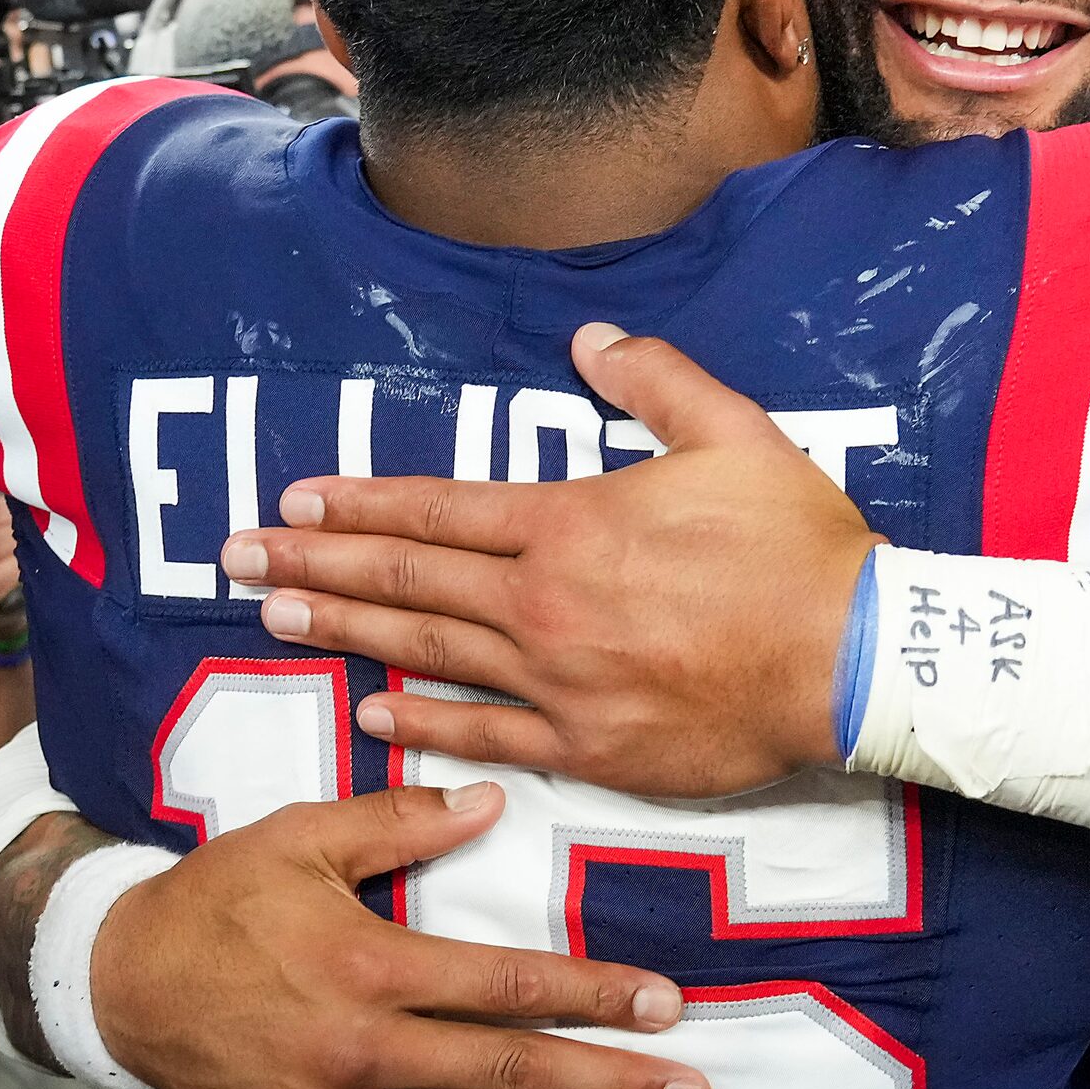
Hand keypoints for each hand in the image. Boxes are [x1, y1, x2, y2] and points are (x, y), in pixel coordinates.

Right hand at [89, 783, 707, 1088]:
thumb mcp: (302, 835)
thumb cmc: (219, 897)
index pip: (507, 986)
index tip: (664, 1004)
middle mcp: (362, 1050)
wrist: (120, 982)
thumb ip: (401, 823)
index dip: (593, 995)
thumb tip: (490, 803)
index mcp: (371, 966)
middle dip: (610, 1086)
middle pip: (510, 1075)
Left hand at [220, 324, 870, 797]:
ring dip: (342, 634)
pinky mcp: (589, 747)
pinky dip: (422, 724)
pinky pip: (485, 736)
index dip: (358, 506)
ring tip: (272, 619)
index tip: (292, 504)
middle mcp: (545, 603)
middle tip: (234, 562)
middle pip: (405, 580)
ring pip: (427, 653)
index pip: (436, 510)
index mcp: (571, 522)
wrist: (855, 662)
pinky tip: (371, 712)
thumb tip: (589, 341)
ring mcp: (559, 682)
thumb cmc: (799, 546)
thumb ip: (654, 381)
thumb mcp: (735, 433)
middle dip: (312, 566)